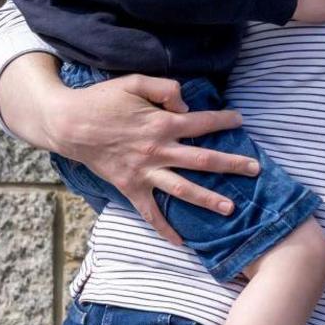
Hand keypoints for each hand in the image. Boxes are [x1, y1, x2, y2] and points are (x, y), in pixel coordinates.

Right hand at [21, 56, 257, 242]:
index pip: (202, 123)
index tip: (240, 120)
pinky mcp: (130, 187)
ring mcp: (144, 173)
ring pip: (183, 189)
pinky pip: (150, 213)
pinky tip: (181, 242)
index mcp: (161, 123)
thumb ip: (165, 89)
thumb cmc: (101, 100)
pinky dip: (165, 229)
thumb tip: (186, 104)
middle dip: (231, 164)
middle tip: (255, 170)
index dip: (224, 120)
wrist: (68, 125)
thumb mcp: (134, 82)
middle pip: (202, 159)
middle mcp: (158, 151)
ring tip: (230, 208)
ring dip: (208, 199)